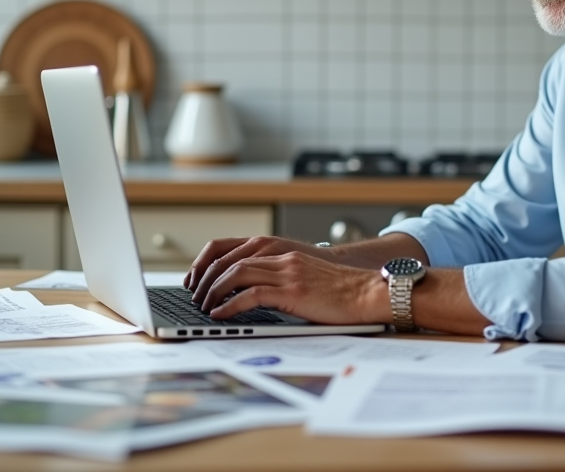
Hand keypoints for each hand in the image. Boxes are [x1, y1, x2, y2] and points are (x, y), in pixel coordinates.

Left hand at [185, 236, 332, 303]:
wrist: (368, 292)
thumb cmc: (343, 293)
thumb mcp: (307, 280)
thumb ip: (284, 281)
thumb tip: (255, 297)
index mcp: (284, 254)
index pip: (236, 250)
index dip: (211, 264)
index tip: (199, 280)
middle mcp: (282, 259)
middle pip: (230, 260)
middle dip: (206, 279)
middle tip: (196, 296)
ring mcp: (287, 273)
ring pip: (236, 274)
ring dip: (213, 291)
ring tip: (204, 307)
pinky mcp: (293, 291)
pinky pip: (250, 295)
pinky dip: (230, 305)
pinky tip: (220, 315)